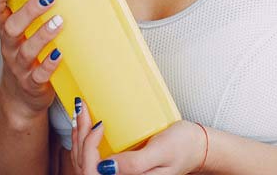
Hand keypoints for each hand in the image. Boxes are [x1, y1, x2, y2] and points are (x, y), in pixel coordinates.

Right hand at [0, 0, 63, 120]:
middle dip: (29, 11)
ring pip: (26, 50)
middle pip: (11, 27)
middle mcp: (10, 46)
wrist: (22, 97)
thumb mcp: (28, 33)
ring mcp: (19, 66)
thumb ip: (42, 13)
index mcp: (7, 30)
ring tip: (59, 22)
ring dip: (42, 35)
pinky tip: (59, 54)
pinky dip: (48, 65)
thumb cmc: (31, 54)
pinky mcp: (32, 84)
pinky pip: (38, 75)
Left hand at [72, 106, 205, 174]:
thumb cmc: (183, 148)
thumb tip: (105, 167)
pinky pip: (94, 158)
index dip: (89, 147)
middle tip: (82, 108)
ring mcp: (119, 174)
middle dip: (80, 136)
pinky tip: (86, 124)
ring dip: (80, 136)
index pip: (93, 171)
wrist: (197, 147)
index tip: (99, 124)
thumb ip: (135, 164)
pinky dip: (85, 140)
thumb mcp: (162, 152)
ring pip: (86, 162)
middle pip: (85, 166)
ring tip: (81, 111)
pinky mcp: (120, 166)